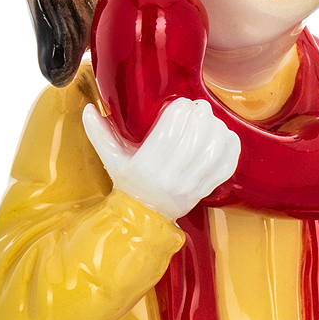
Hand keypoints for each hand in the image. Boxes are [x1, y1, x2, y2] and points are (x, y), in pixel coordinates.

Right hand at [82, 97, 239, 221]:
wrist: (144, 216)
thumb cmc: (128, 182)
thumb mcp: (110, 159)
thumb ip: (98, 133)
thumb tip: (88, 108)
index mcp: (146, 167)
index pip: (168, 133)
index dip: (179, 111)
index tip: (181, 103)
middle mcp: (169, 178)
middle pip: (194, 139)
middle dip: (200, 116)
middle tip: (198, 107)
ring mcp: (190, 187)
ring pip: (212, 152)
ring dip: (216, 128)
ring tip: (211, 119)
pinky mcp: (205, 192)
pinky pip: (226, 167)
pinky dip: (230, 148)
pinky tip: (225, 135)